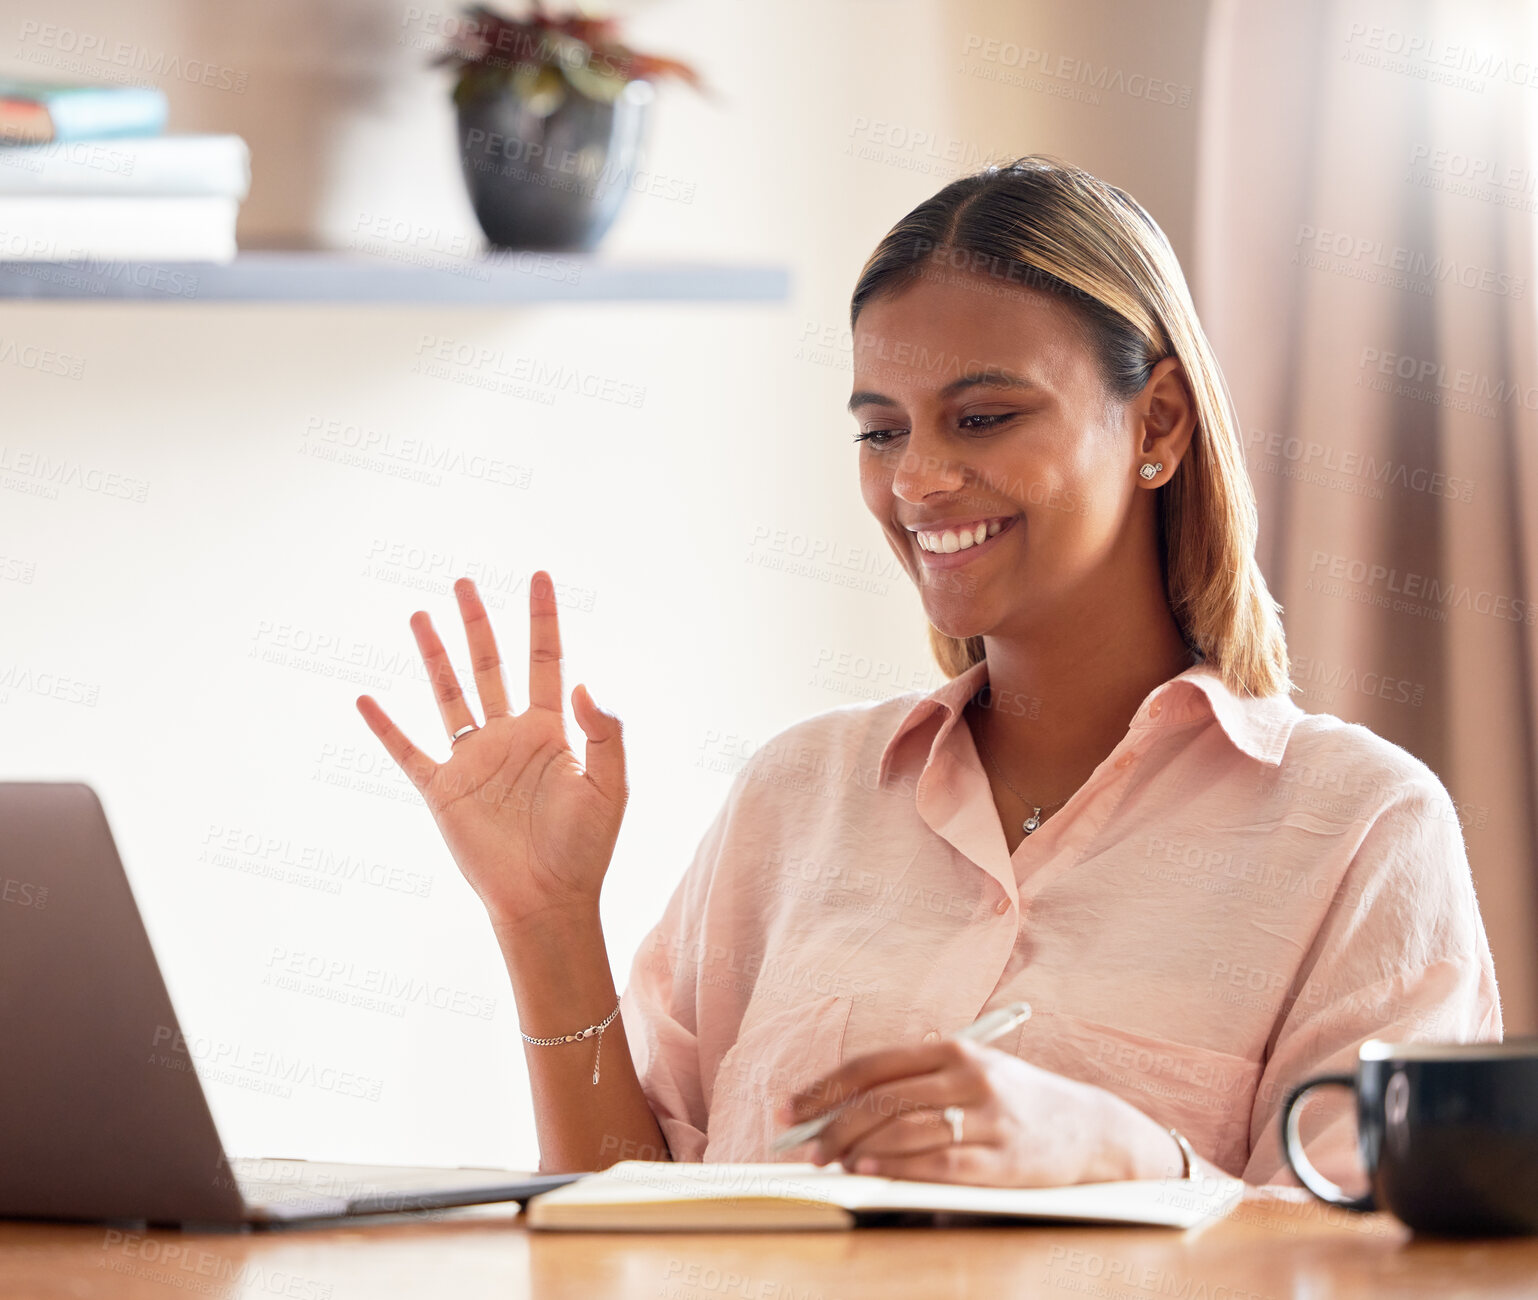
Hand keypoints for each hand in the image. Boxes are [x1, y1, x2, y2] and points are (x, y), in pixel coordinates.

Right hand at [355, 572, 626, 929]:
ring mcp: (473, 761)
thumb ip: (605, 733)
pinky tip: (365, 700)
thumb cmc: (585, 847)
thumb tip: (582, 683)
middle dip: (477, 624)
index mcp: (551, 730)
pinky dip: (385, 728)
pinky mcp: (443, 791)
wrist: (546, 900)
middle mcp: (509, 737)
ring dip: (434, 656)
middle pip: (490, 665)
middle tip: (464, 581)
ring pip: (449, 696)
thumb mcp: (610, 786)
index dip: (542, 618)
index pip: (545, 660)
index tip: (538, 576)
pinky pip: (408, 752)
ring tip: (419, 615)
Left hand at [777, 1038, 1173, 1185]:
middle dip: (832, 1122)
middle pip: (882, 1098)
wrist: (1091, 1129)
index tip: (790, 1107)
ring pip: (903, 1128)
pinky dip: (896, 1166)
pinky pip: (937, 1162)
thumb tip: (847, 1104)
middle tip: (804, 1144)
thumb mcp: (974, 1071)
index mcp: (954, 1051)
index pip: (873, 1065)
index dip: (825, 1087)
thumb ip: (920, 1080)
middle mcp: (968, 1077)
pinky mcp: (1000, 1159)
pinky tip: (868, 1169)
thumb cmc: (1018, 1101)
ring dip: (856, 1144)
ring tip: (828, 1159)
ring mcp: (986, 1118)